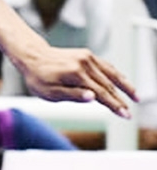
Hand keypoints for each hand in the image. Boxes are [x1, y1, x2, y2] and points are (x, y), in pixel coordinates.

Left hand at [20, 46, 137, 117]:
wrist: (32, 57)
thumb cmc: (38, 78)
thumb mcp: (49, 92)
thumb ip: (72, 95)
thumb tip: (93, 98)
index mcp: (74, 74)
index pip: (100, 93)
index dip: (114, 105)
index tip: (125, 115)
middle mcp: (83, 63)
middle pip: (108, 85)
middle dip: (120, 100)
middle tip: (128, 113)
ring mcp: (86, 57)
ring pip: (111, 73)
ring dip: (125, 86)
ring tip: (135, 97)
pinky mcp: (87, 54)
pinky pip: (106, 66)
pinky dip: (116, 75)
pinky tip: (124, 83)